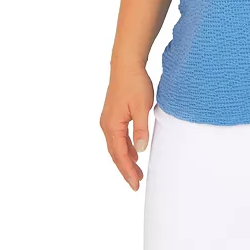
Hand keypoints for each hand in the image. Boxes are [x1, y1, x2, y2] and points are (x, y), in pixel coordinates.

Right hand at [100, 65, 154, 190]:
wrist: (126, 66)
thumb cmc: (135, 84)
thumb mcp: (142, 108)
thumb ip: (141, 130)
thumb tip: (140, 150)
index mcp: (112, 126)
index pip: (120, 155)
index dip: (127, 171)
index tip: (135, 184)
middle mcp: (106, 125)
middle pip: (115, 154)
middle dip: (125, 169)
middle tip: (136, 184)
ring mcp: (108, 121)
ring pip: (116, 146)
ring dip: (125, 159)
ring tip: (136, 172)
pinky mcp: (113, 116)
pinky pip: (118, 137)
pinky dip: (125, 148)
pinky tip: (134, 152)